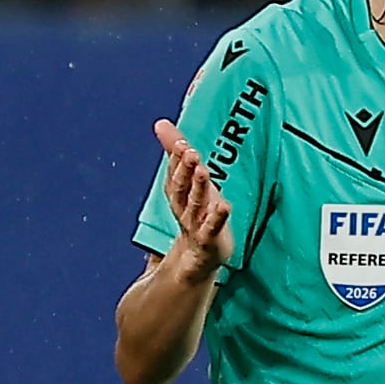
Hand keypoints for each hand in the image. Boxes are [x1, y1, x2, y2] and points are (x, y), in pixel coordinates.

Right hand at [150, 120, 236, 283]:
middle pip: (181, 188)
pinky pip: (211, 229)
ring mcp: (195, 226)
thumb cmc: (197, 216)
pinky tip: (224, 206)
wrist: (198, 260)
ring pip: (194, 205)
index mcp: (178, 195)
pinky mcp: (209, 242)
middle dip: (184, 170)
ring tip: (202, 169)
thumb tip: (160, 123)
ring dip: (198, 187)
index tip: (180, 142)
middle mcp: (184, 209)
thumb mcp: (187, 184)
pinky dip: (216, 218)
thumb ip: (174, 153)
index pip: (174, 174)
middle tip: (189, 151)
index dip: (175, 159)